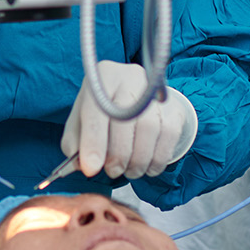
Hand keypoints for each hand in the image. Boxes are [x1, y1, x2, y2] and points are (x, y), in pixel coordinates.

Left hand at [62, 61, 197, 178]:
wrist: (137, 98)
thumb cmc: (103, 112)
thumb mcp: (81, 120)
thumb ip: (75, 143)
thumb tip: (79, 166)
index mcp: (102, 78)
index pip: (97, 111)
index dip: (93, 143)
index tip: (91, 169)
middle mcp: (130, 78)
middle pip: (126, 121)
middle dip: (118, 155)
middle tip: (113, 171)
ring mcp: (155, 92)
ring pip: (150, 130)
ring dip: (138, 160)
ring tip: (129, 171)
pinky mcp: (174, 107)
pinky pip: (169, 136)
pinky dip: (157, 159)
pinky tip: (147, 167)